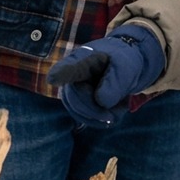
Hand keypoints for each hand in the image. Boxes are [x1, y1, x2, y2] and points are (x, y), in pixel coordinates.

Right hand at [47, 24, 165, 125]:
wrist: (126, 67)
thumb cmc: (124, 61)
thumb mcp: (125, 67)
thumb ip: (115, 81)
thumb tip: (101, 102)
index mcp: (82, 60)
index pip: (68, 68)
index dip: (60, 74)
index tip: (53, 79)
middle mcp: (71, 75)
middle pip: (75, 99)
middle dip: (97, 110)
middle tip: (121, 108)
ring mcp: (73, 90)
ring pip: (79, 113)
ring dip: (103, 116)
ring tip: (121, 105)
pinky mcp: (79, 103)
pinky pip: (86, 119)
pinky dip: (103, 120)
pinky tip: (115, 110)